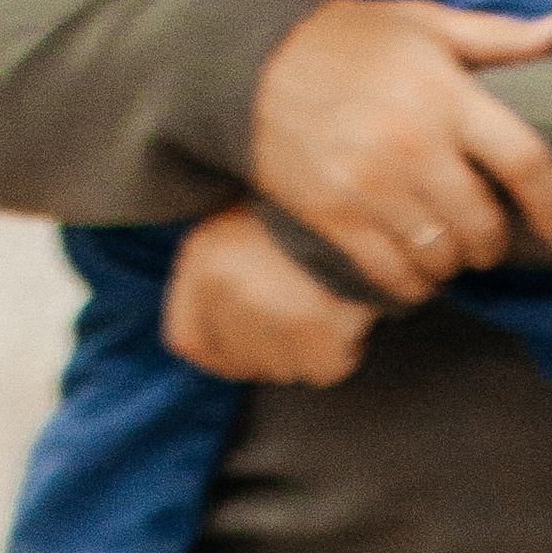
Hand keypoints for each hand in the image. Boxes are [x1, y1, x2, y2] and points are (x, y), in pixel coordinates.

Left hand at [165, 205, 375, 383]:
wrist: (361, 183)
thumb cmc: (302, 202)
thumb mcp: (241, 218)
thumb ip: (218, 275)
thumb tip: (222, 339)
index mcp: (203, 258)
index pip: (190, 341)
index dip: (220, 350)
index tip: (248, 341)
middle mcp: (228, 289)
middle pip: (242, 361)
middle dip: (271, 348)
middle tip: (301, 309)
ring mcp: (271, 314)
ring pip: (283, 369)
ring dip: (306, 348)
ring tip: (325, 300)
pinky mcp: (316, 331)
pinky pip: (324, 369)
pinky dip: (342, 350)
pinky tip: (347, 313)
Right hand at [249, 0, 551, 306]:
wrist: (251, 69)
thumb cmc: (344, 42)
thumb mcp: (423, 24)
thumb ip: (496, 37)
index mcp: (445, 94)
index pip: (523, 160)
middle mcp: (413, 146)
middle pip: (483, 225)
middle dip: (494, 242)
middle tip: (487, 236)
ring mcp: (372, 190)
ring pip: (441, 260)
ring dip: (453, 264)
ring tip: (446, 247)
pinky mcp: (337, 222)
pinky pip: (393, 277)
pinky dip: (411, 284)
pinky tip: (411, 266)